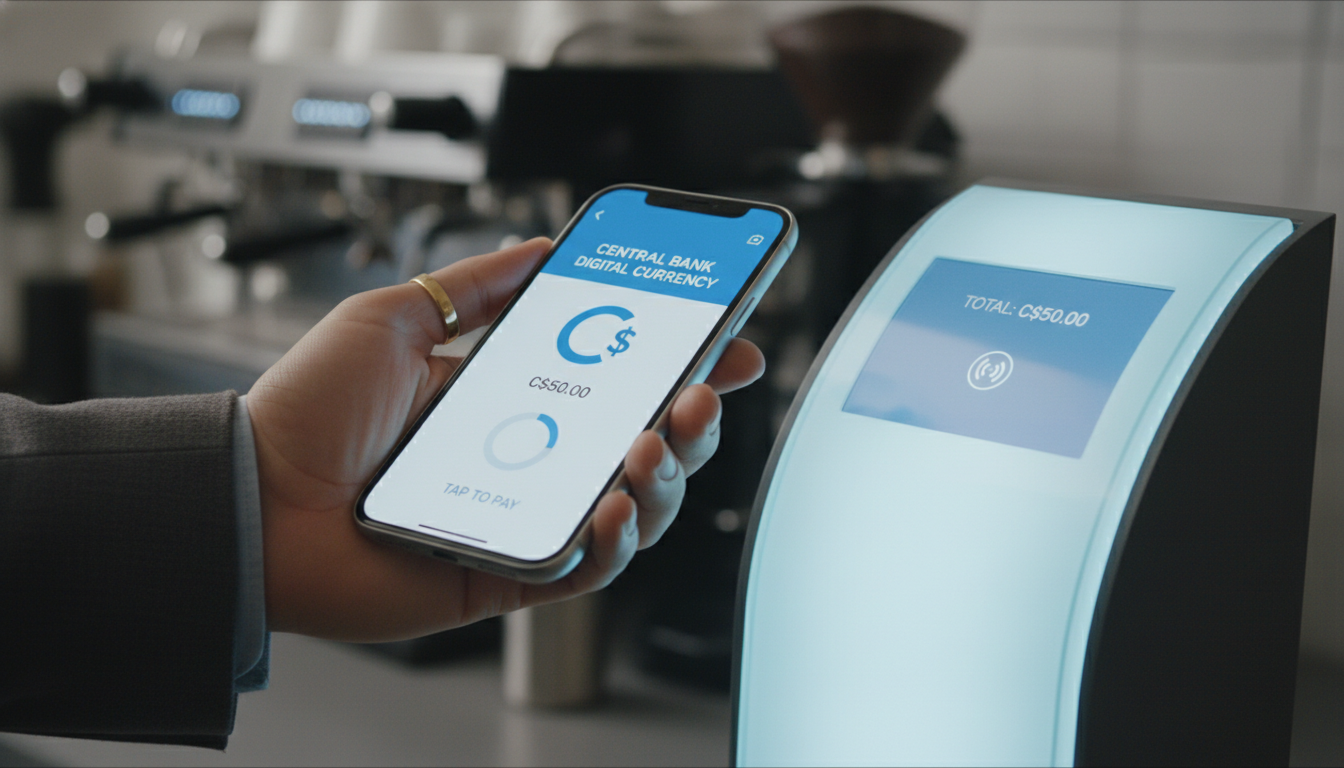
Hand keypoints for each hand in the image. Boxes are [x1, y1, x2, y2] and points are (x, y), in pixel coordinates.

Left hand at [248, 237, 764, 641]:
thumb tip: (541, 246)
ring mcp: (523, 518)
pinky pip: (585, 568)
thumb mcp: (395, 316)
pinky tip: (613, 507)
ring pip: (632, 510)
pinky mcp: (508, 575)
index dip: (679, 364)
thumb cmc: (308, 410)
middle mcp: (528, 460)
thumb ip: (474, 284)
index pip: (616, 380)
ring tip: (651, 446)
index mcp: (511, 398)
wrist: (250, 494)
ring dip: (664, 478)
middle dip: (691, 420)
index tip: (726, 343)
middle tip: (698, 393)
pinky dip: (614, 541)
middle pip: (643, 446)